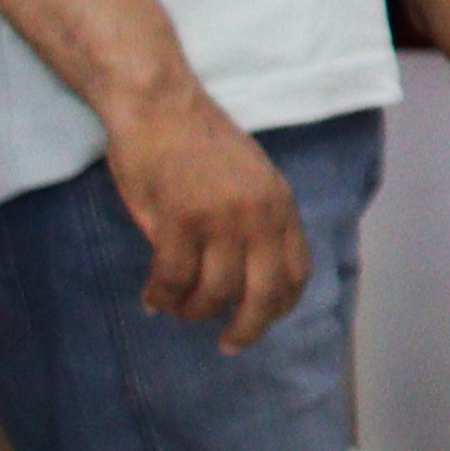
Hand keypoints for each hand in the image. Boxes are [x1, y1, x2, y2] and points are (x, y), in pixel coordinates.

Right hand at [105, 81, 310, 349]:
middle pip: (264, 294)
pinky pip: (173, 279)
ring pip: (214, 293)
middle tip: (229, 345)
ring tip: (176, 308)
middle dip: (248, 328)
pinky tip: (152, 297)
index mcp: (280, 204)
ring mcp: (221, 219)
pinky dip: (161, 295)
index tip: (262, 318)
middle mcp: (259, 215)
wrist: (160, 105)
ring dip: (192, 311)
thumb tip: (243, 275)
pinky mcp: (179, 220)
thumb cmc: (196, 142)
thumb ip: (252, 222)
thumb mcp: (247, 179)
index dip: (281, 304)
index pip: (296, 269)